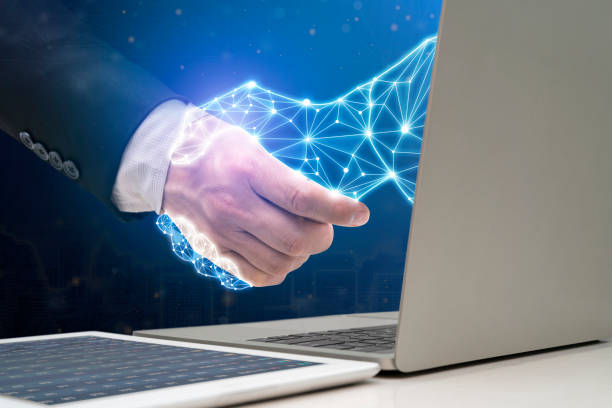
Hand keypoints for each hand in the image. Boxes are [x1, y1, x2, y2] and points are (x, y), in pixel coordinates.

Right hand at [161, 112, 369, 286]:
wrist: (164, 165)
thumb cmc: (214, 150)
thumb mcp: (252, 146)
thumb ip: (286, 177)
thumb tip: (324, 204)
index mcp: (246, 169)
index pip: (302, 197)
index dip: (338, 209)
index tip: (360, 214)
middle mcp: (233, 205)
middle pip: (297, 238)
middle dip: (323, 235)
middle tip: (323, 224)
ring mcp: (223, 233)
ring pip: (283, 262)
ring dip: (303, 253)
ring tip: (297, 235)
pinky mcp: (216, 252)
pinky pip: (259, 276)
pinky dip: (280, 269)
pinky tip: (279, 251)